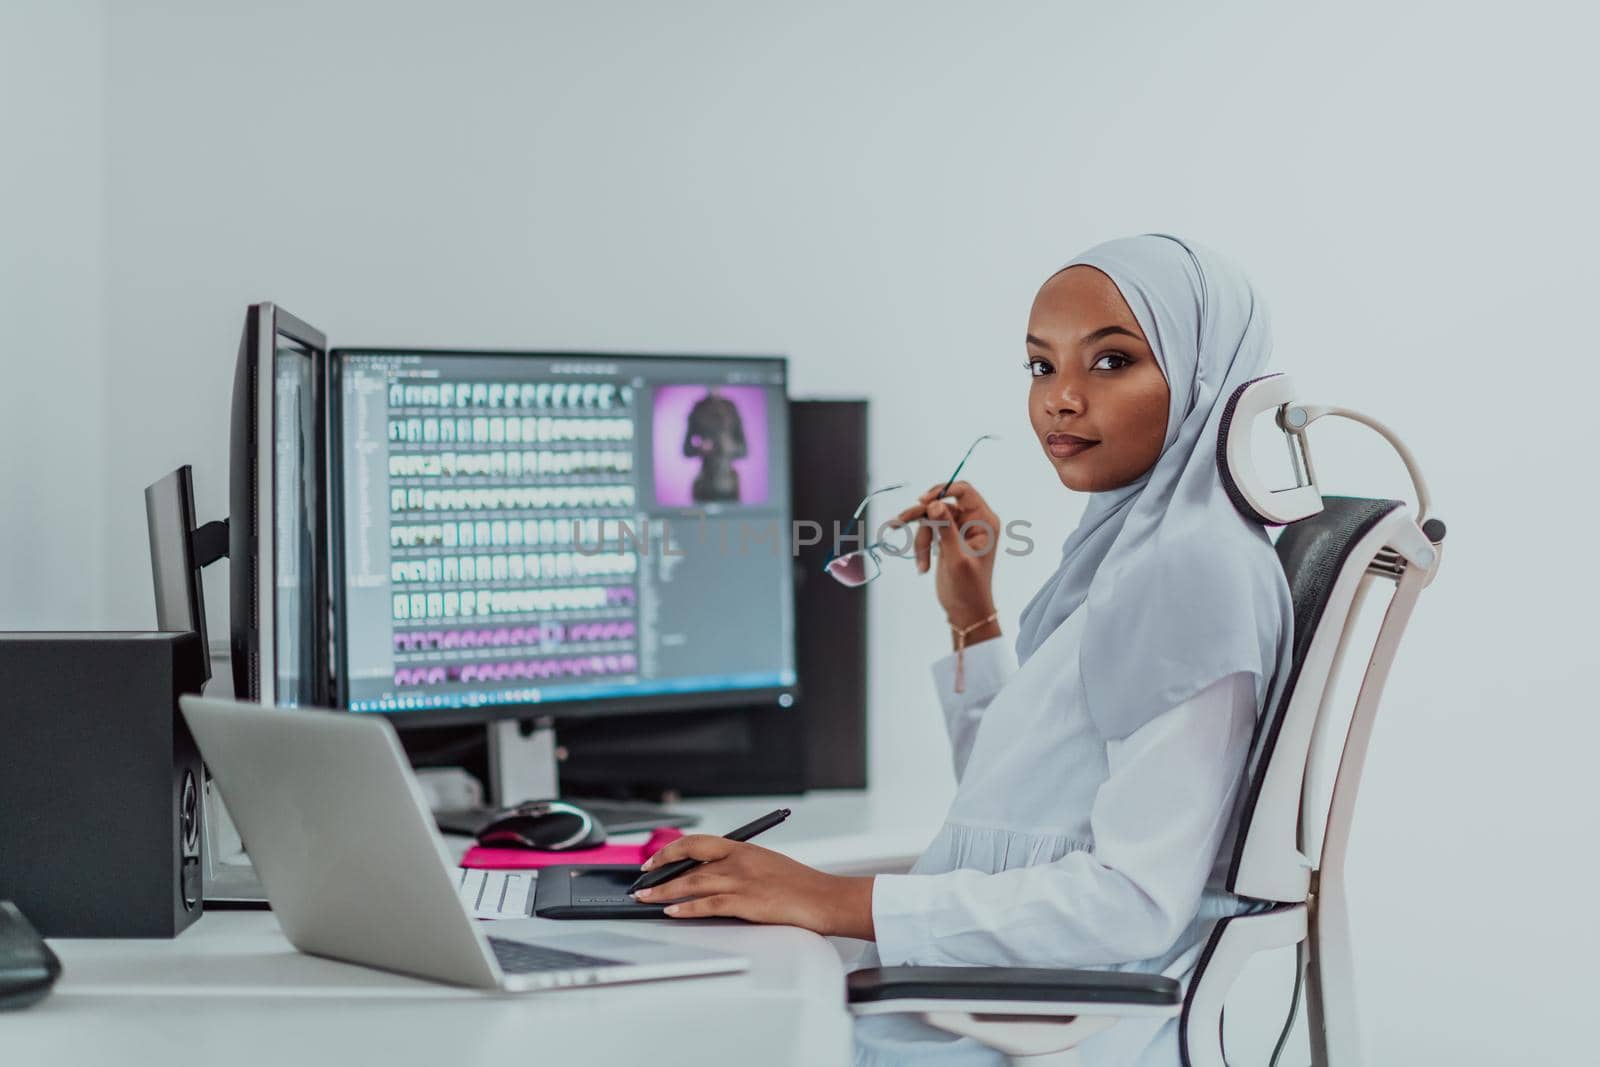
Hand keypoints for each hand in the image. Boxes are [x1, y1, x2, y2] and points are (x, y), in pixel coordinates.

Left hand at [631, 835, 874, 938]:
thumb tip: (708, 876)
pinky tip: (672, 910)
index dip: (670, 850)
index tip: (654, 861)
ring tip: (646, 899)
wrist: (825, 898)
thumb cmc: (800, 885)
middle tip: (641, 881)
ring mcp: (741, 881)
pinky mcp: (746, 903)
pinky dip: (686, 907)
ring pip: (692, 882)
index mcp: (743, 848)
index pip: (696, 843)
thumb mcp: (765, 865)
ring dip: (663, 891)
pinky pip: (708, 904)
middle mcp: (738, 860)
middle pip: (687, 861)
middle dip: (659, 871)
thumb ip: (738, 867)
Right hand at [889, 480, 1001, 630]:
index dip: (942, 491)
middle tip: (899, 521)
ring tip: (921, 563)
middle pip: (941, 503)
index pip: (964, 491)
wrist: (965, 610)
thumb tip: (935, 504)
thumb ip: (946, 529)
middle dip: (922, 514)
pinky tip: (923, 566)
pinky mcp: (946, 538)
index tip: (923, 501)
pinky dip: (921, 546)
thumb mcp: (957, 558)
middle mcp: (973, 521)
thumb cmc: (969, 587)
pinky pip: (928, 530)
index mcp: (984, 521)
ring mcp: (958, 529)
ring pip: (930, 518)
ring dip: (920, 538)